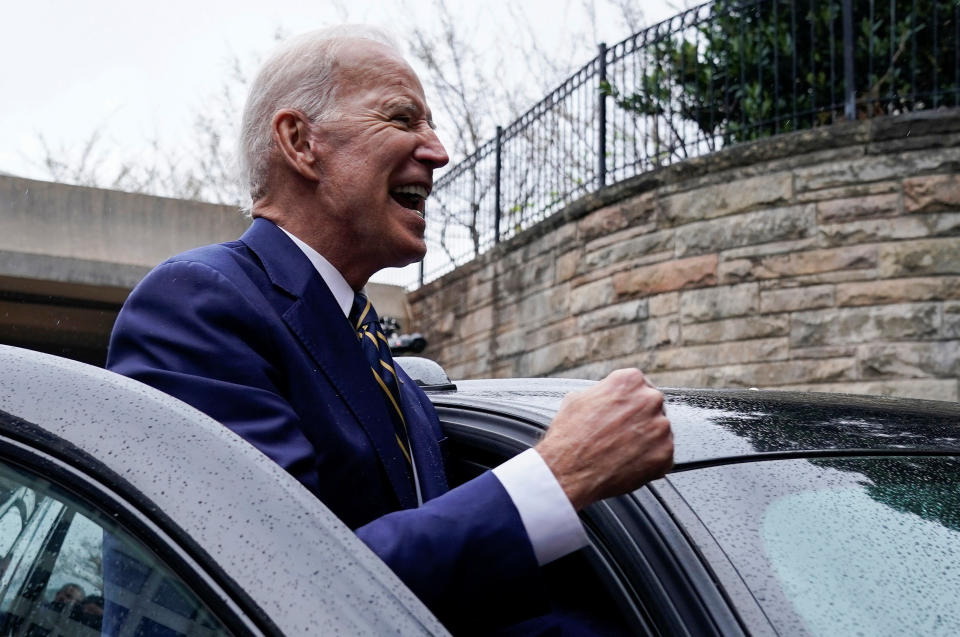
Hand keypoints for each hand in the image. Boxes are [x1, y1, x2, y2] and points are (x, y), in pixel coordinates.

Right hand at [535, 368, 672, 509]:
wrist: (568, 471)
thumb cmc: (570, 436)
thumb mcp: (577, 399)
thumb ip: (601, 393)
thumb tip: (605, 397)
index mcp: (630, 381)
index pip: (639, 386)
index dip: (629, 402)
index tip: (623, 412)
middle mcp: (650, 399)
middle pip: (652, 407)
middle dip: (640, 420)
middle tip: (621, 433)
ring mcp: (661, 428)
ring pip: (659, 431)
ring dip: (646, 440)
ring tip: (621, 451)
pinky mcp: (665, 454)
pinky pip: (663, 455)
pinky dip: (649, 461)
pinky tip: (628, 463)